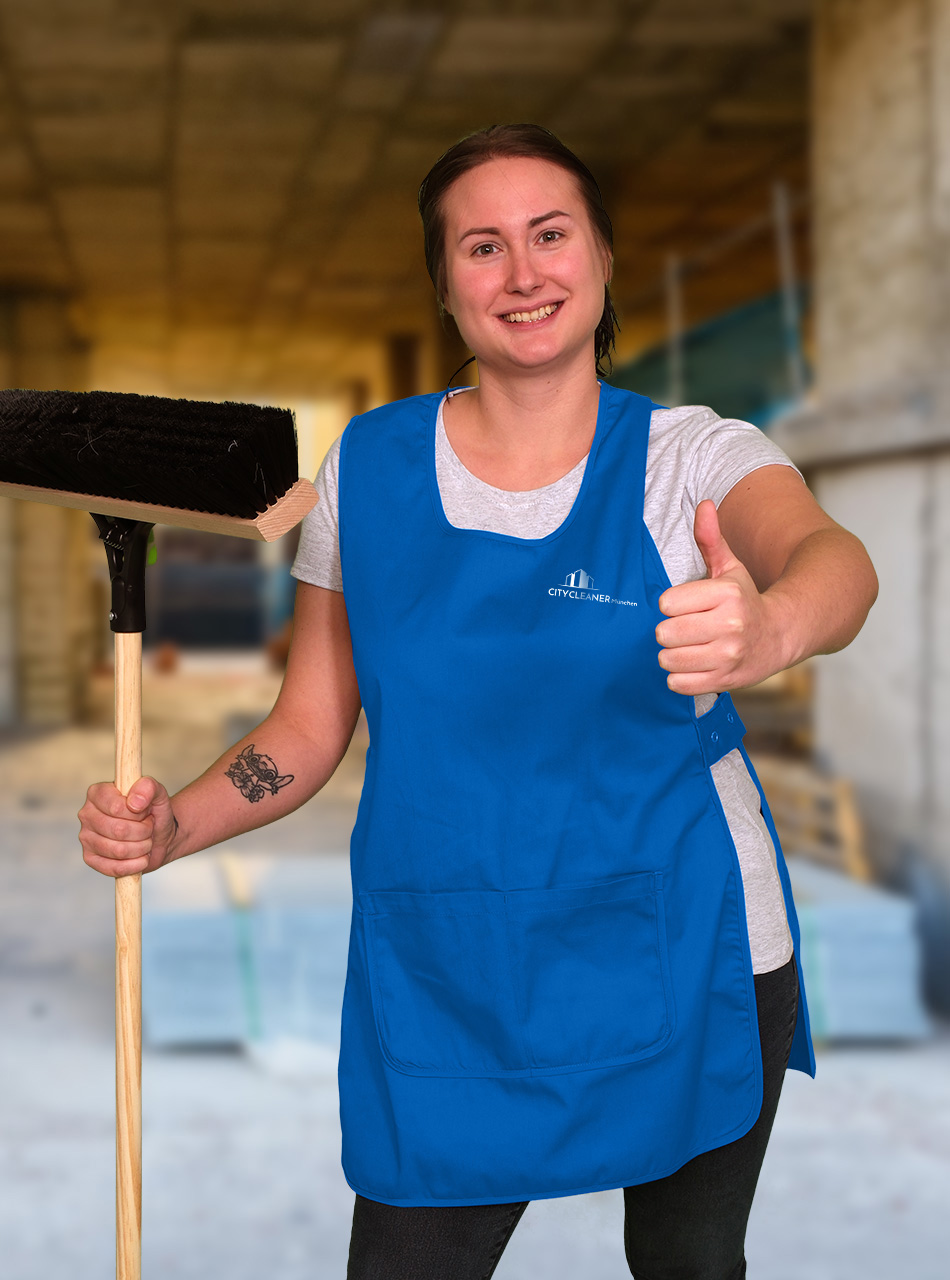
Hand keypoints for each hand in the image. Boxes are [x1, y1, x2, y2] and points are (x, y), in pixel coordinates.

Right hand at [78, 776, 178, 877]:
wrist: (160, 836)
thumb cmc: (154, 812)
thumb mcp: (158, 793)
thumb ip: (148, 787)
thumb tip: (134, 802)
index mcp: (98, 793)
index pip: (117, 808)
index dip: (138, 814)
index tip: (145, 812)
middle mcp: (87, 814)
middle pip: (118, 830)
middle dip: (143, 832)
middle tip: (149, 828)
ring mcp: (86, 838)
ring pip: (118, 850)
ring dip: (141, 848)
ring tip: (146, 841)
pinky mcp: (90, 859)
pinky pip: (113, 868)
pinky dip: (135, 865)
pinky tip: (141, 857)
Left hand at [654, 498, 785, 694]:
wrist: (782, 635)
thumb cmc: (746, 599)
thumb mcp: (730, 568)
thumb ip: (711, 539)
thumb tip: (703, 504)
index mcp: (727, 594)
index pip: (668, 603)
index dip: (670, 605)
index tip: (681, 606)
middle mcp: (730, 625)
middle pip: (666, 632)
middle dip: (668, 631)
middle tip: (682, 630)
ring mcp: (729, 656)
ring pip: (670, 659)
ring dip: (671, 655)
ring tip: (687, 648)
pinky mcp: (726, 681)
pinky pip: (680, 684)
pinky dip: (679, 677)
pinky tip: (692, 666)